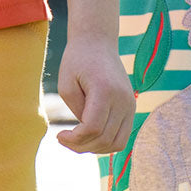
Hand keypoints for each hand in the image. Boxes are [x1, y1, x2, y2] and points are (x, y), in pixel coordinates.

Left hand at [55, 35, 134, 154]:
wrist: (98, 42)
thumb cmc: (77, 61)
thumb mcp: (66, 84)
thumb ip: (76, 111)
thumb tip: (86, 133)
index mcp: (105, 90)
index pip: (93, 129)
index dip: (74, 139)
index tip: (59, 135)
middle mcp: (123, 99)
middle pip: (105, 139)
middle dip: (82, 146)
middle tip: (64, 140)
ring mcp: (130, 104)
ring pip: (117, 143)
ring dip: (95, 148)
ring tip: (77, 140)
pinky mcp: (131, 107)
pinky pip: (122, 136)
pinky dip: (106, 142)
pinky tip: (90, 136)